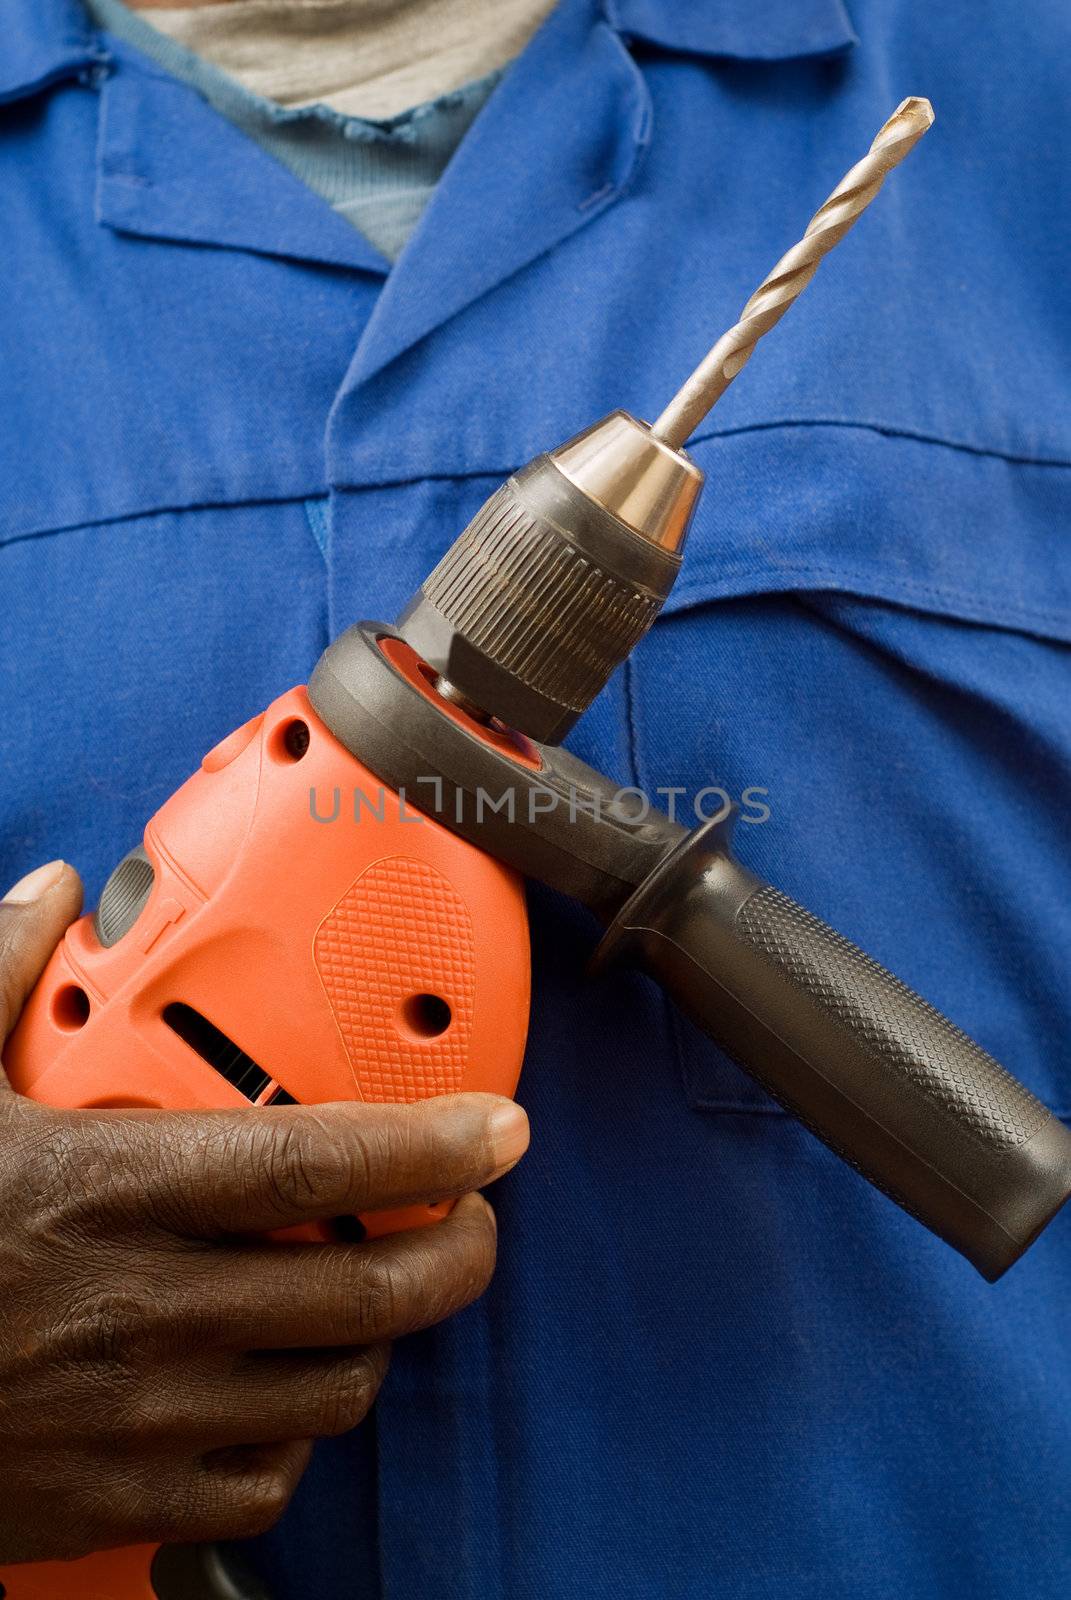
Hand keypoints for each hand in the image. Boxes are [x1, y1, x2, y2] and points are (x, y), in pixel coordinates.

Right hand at [0, 861, 527, 1564]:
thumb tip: (49, 889)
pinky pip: (267, 1483)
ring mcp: (139, 1420)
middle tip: (470, 1218)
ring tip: (369, 1290)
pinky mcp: (120, 1507)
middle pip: (369, 1287)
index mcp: (108, 1187)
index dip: (433, 1142)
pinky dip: (296, 1431)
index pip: (316, 1157)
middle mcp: (144, 1307)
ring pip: (338, 1385)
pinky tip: (275, 1383)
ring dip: (379, 1335)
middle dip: (458, 1253)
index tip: (501, 1128)